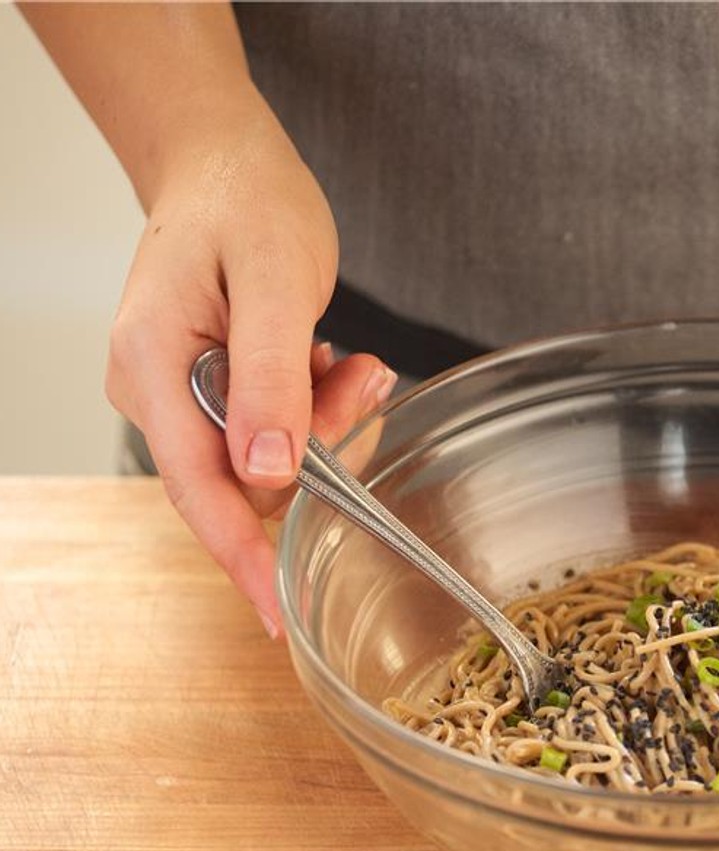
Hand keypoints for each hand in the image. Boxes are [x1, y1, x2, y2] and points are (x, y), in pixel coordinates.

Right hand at [104, 106, 395, 636]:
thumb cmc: (244, 201)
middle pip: (248, 478)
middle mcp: (158, 392)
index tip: (280, 613)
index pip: (197, 489)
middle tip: (362, 378)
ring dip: (329, 420)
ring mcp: (186, 396)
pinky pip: (279, 434)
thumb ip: (272, 376)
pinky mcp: (219, 394)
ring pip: (273, 459)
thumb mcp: (275, 279)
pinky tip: (330, 362)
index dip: (241, 556)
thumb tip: (267, 473)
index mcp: (152, 365)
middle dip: (321, 447)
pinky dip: (319, 408)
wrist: (227, 164)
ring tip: (352, 361)